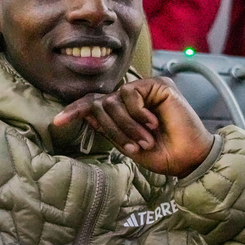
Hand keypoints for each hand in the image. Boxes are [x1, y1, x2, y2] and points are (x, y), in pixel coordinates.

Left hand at [53, 77, 214, 176]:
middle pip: (101, 102)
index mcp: (125, 110)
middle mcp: (134, 96)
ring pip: (113, 99)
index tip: (56, 122)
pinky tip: (153, 124)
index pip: (94, 103)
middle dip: (110, 127)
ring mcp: (146, 89)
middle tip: (131, 147)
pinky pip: (130, 94)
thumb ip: (109, 129)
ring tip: (144, 140)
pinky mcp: (158, 84)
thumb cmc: (161, 155)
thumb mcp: (128, 144)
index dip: (75, 110)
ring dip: (125, 125)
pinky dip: (137, 113)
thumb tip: (88, 115)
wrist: (188, 159)